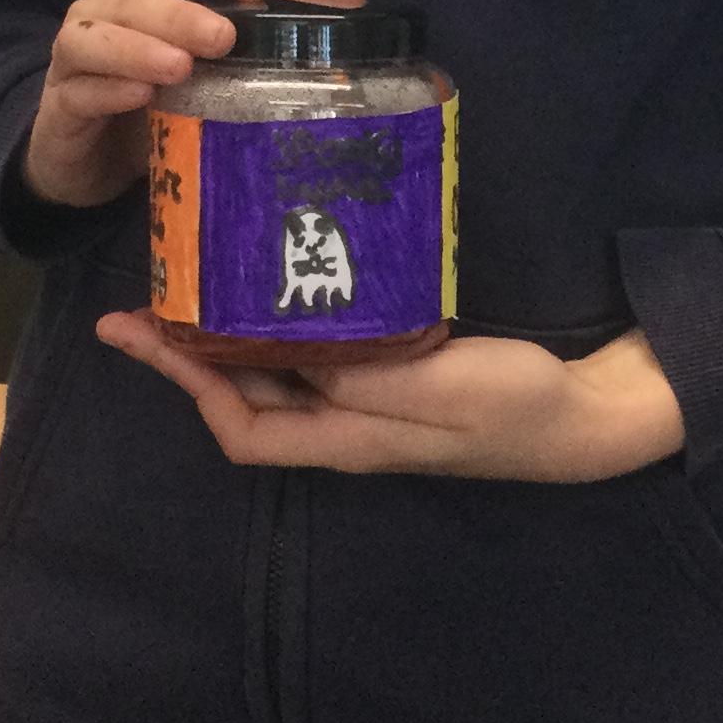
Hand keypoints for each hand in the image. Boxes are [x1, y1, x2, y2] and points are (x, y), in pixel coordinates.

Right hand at [23, 0, 365, 210]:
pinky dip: (107, 89)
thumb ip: (287, 21)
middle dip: (180, 11)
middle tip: (225, 41)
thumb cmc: (166, 98)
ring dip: (137, 47)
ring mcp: (78, 55)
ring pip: (94, 33)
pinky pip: (77, 88)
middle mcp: (109, 9)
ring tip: (181, 70)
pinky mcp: (61, 104)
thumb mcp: (227, 61)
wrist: (95, 161)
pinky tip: (140, 98)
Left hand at [94, 311, 688, 483]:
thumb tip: (285, 352)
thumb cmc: (510, 406)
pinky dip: (279, 322)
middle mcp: (343, 426)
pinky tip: (278, 284)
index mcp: (344, 438)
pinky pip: (315, 352)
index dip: (187, 385)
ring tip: (193, 283)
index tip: (144, 333)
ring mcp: (367, 403)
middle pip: (243, 398)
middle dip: (187, 353)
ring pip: (275, 374)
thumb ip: (363, 374)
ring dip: (226, 335)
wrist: (579, 416)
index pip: (240, 426)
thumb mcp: (436, 389)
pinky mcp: (392, 376)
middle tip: (142, 298)